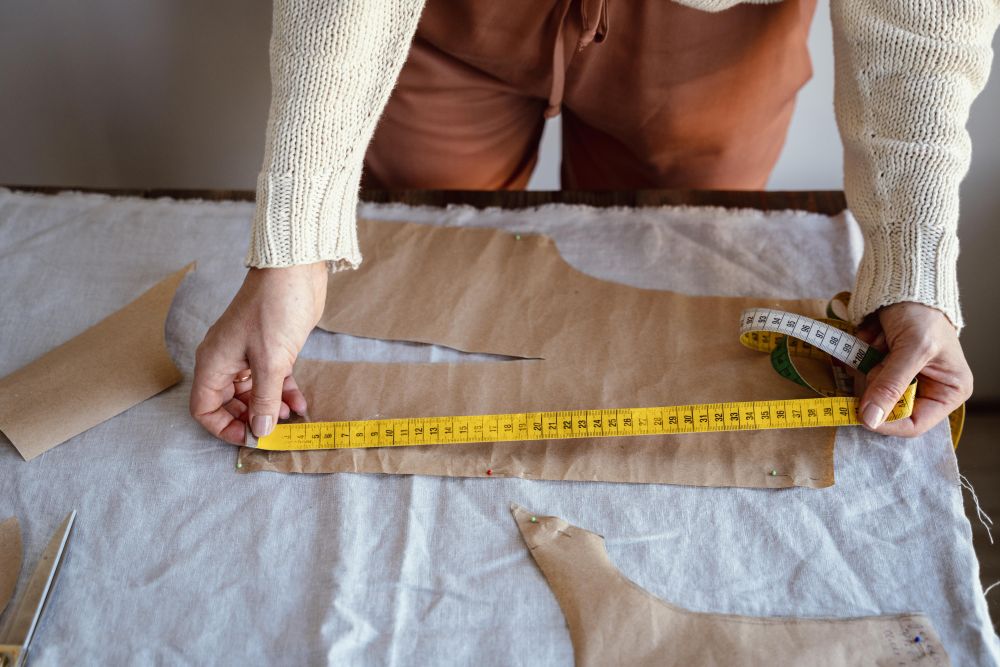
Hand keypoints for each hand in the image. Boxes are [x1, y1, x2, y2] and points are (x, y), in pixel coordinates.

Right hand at [190, 262, 327, 443]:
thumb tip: (260, 431)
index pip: (204, 407)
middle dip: (251, 418)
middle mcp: (226, 360)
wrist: (295, 271)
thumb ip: (264, 399)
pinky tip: (300, 403)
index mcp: (214, 362)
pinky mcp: (270, 348)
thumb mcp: (271, 362)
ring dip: (270, 406)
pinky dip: (283, 392)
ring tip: (291, 415)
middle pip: (229, 402)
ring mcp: (248, 354)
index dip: (223, 427)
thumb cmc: (274, 309)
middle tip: (275, 429)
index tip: (250, 437)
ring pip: (253, 392)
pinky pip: (272, 379)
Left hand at [854, 301, 971, 436]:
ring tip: (882, 339)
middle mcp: (925, 389)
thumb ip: (891, 385)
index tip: (861, 414)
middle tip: (880, 357)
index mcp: (947, 392)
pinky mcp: (880, 365)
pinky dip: (860, 356)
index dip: (887, 423)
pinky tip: (873, 336)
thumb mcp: (912, 349)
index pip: (914, 425)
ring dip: (868, 365)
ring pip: (869, 391)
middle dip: (876, 384)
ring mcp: (900, 378)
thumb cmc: (922, 312)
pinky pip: (859, 372)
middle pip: (887, 409)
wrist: (904, 283)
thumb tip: (871, 419)